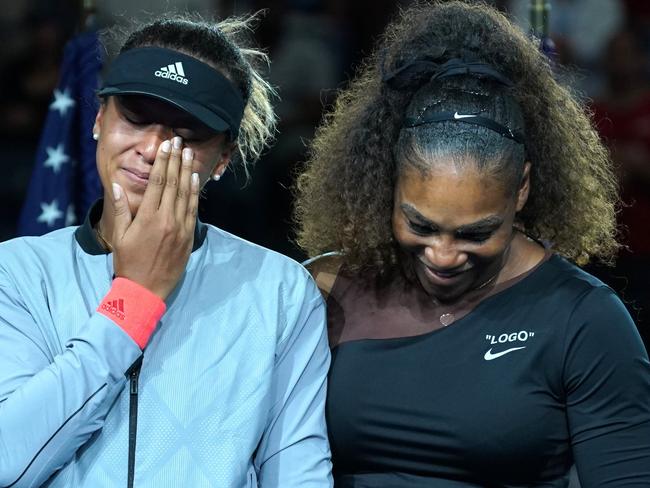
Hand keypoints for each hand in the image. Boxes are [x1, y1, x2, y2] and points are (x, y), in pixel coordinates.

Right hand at [110, 136, 199, 299]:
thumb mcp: (119, 236)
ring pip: (186, 194)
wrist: (145, 290)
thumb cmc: (128, 263)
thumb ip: (120, 209)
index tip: (167, 146)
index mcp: (148, 217)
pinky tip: (195, 180)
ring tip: (190, 154)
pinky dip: (194, 193)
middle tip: (180, 142)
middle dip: (177, 161)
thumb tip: (117, 185)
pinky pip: (193, 210)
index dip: (164, 162)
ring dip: (188, 172)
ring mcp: (180, 228)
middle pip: (174, 183)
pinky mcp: (189, 236)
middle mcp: (167, 219)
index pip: (158, 182)